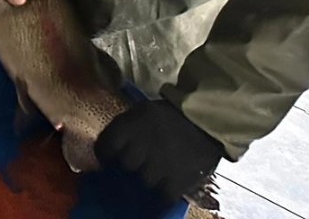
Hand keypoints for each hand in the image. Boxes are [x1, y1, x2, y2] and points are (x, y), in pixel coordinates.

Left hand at [96, 100, 223, 201]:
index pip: (105, 146)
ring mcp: (159, 165)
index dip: (105, 153)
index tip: (109, 157)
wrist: (204, 120)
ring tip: (157, 170)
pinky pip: (163, 196)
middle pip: (124, 165)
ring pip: (143, 181)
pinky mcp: (179, 180)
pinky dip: (164, 193)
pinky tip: (167, 184)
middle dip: (129, 164)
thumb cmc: (168, 116)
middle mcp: (140, 146)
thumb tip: (108, 147)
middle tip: (137, 162)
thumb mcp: (140, 112)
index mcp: (128, 126)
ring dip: (148, 178)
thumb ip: (123, 128)